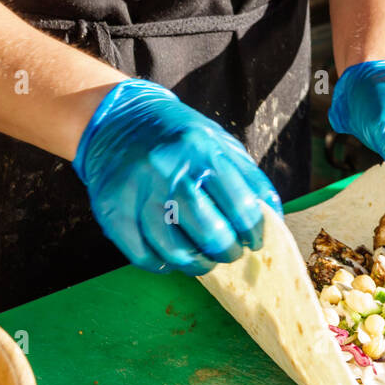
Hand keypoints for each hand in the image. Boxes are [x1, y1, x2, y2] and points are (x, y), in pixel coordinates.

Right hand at [72, 77, 283, 275]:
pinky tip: (172, 254)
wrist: (118, 120)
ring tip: (204, 259)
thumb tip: (272, 220)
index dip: (255, 232)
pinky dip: (163, 264)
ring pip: (176, 252)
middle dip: (228, 252)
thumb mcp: (218, 142)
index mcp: (202, 150)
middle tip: (231, 252)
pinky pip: (144, 257)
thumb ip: (247, 178)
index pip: (241, 206)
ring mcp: (138, 193)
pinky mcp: (112, 212)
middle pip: (210, 234)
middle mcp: (169, 170)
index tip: (255, 240)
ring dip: (198, 264)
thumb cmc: (178, 136)